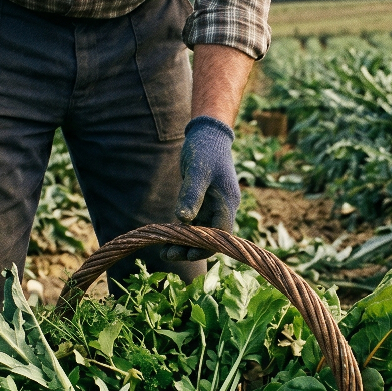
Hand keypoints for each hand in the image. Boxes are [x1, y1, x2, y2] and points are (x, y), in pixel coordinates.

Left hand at [162, 116, 240, 261]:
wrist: (207, 134)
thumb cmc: (204, 150)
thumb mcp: (197, 171)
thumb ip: (191, 195)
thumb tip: (183, 219)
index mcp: (227, 202)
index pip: (220, 234)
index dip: (204, 247)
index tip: (185, 254)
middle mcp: (223, 208)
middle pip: (210, 238)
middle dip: (191, 249)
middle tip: (167, 255)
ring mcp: (214, 206)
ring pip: (201, 233)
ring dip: (184, 243)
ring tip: (164, 253)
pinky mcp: (204, 203)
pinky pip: (194, 224)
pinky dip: (182, 232)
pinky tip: (167, 238)